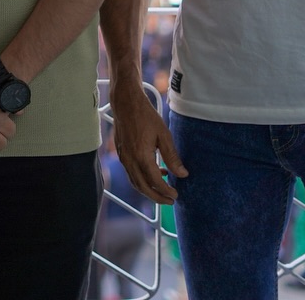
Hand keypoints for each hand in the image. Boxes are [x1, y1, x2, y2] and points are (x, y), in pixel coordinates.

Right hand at [109, 81, 185, 204]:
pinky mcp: (121, 154)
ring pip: (135, 182)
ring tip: (163, 190)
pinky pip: (131, 172)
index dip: (166, 191)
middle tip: (169, 200)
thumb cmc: (145, 115)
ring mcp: (124, 157)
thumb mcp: (164, 135)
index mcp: (141, 156)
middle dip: (156, 197)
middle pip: (142, 187)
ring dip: (149, 189)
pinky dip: (142, 178)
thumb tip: (182, 174)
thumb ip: (172, 157)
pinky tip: (155, 171)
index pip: (155, 182)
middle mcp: (130, 160)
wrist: (126, 103)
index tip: (176, 195)